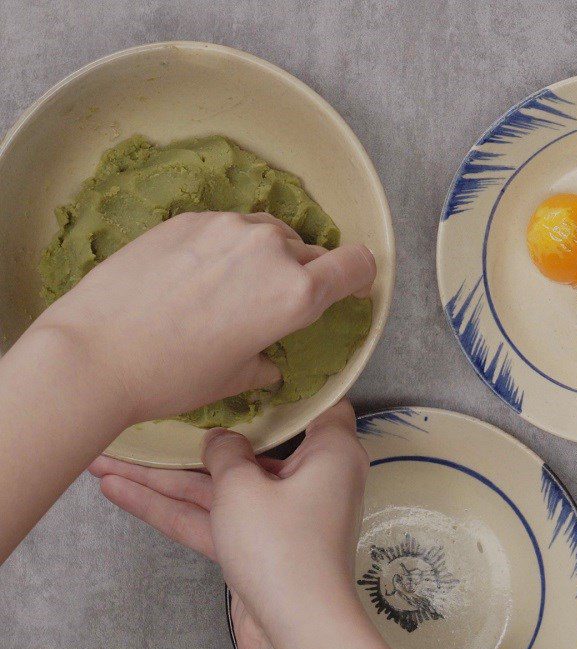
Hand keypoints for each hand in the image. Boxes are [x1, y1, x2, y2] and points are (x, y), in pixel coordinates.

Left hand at [35, 212, 374, 424]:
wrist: (94, 353)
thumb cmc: (172, 377)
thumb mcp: (236, 379)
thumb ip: (268, 361)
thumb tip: (270, 360)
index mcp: (296, 294)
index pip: (357, 264)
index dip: (359, 278)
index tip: (349, 288)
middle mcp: (270, 250)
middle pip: (312, 252)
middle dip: (306, 277)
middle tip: (274, 306)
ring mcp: (227, 227)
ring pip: (270, 236)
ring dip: (267, 259)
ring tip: (232, 292)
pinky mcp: (189, 219)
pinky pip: (229, 229)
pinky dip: (227, 250)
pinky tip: (196, 279)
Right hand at [89, 399, 368, 648]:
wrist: (297, 634)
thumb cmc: (282, 545)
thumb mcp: (244, 486)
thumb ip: (225, 453)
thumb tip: (220, 439)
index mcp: (330, 452)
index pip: (317, 406)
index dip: (288, 387)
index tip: (250, 371)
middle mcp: (309, 478)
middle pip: (249, 447)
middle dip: (196, 438)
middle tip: (152, 416)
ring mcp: (279, 514)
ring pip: (220, 486)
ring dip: (165, 477)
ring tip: (107, 457)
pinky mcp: (256, 546)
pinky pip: (214, 518)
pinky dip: (171, 508)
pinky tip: (118, 490)